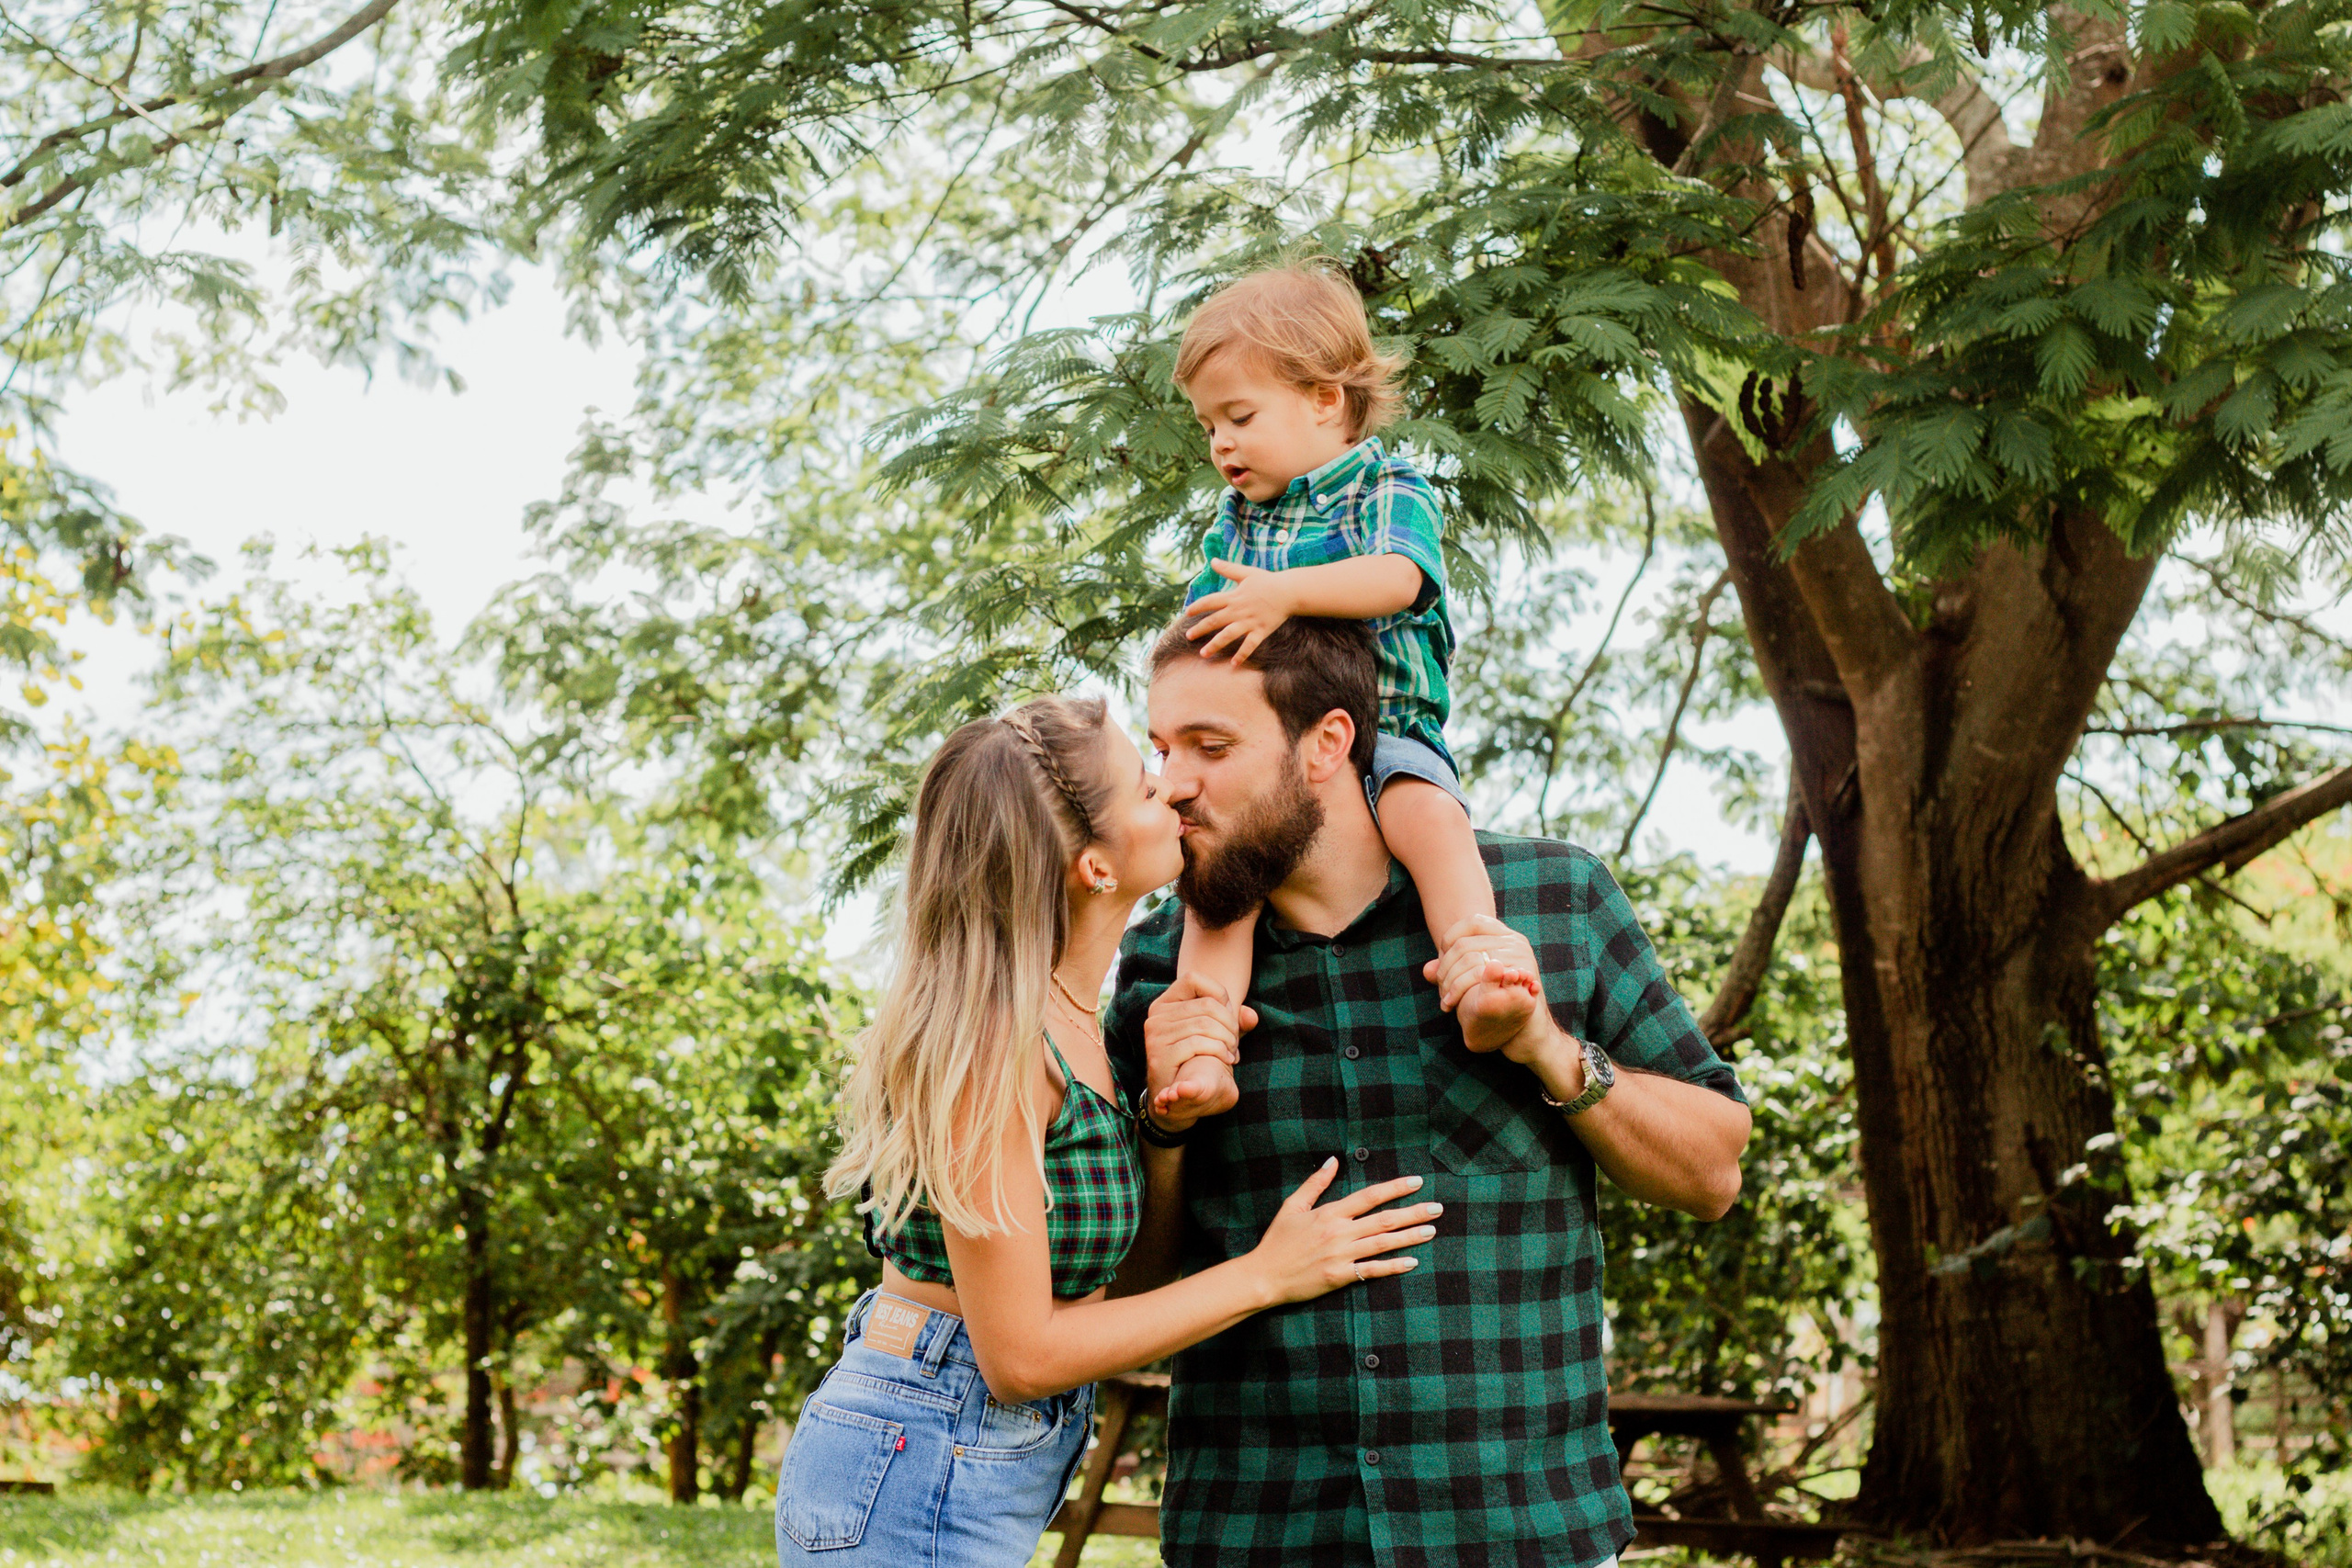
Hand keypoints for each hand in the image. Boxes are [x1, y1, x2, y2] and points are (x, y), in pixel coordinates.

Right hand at [1143, 972, 1256, 1128]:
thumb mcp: (1217, 1037)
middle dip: (1230, 1025)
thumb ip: (1234, 1022)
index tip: (1228, 1018)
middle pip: (1207, 1005)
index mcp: (1166, 1003)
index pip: (1194, 978)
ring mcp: (1155, 1035)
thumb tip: (1250, 1015)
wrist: (1178, 1102)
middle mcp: (1156, 1015)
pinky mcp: (1159, 1055)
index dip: (1219, 994)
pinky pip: (1197, 1043)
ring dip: (1227, 1040)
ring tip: (1231, 1053)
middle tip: (1235, 1044)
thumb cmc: (1198, 1062)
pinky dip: (1219, 1051)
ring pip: (1205, 1024)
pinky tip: (1226, 1061)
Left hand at [1186, 559, 1296, 661]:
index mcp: (1234, 597)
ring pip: (1228, 635)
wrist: (1289, 592)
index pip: (1210, 602)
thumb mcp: (1246, 573)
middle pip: (1215, 621)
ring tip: (1203, 654)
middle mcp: (1239, 611)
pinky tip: (1233, 664)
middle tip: (1188, 637)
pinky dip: (1242, 655)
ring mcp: (1249, 622)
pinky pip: (1250, 645)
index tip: (1187, 613)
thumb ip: (1228, 569)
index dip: (1197, 607)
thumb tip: (1212, 560)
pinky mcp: (1261, 631)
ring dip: (1215, 645)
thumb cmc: (1267, 581)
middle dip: (1200, 629)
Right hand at [1244, 1162, 1438, 1304]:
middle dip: (1413, 1212)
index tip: (1417, 1182)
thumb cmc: (1277, 1241)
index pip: (1369, 1196)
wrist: (1264, 1276)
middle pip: (1384, 1219)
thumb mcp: (1292, 1206)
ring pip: (1383, 1243)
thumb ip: (1315, 1184)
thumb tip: (1333, 1161)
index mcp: (1330, 1213)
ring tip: (1431, 1230)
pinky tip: (1412, 1262)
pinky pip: (1372, 1270)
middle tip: (1437, 1208)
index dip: (1395, 1188)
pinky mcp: (1340, 1276)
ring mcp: (1341, 1255)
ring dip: (1410, 1236)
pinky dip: (1393, 1267)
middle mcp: (1339, 1232)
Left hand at [1421, 915, 1547, 1059]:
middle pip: (1465, 944)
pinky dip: (1459, 989)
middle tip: (1440, 990)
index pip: (1472, 922)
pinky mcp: (1521, 975)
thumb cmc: (1497, 999)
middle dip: (1445, 968)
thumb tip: (1427, 971)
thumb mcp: (1471, 980)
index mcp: (1505, 935)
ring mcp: (1520, 956)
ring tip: (1444, 1000)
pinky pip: (1480, 976)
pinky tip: (1451, 1003)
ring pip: (1470, 960)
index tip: (1441, 961)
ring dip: (1450, 982)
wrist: (1524, 1026)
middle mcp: (1515, 941)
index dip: (1450, 938)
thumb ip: (1450, 970)